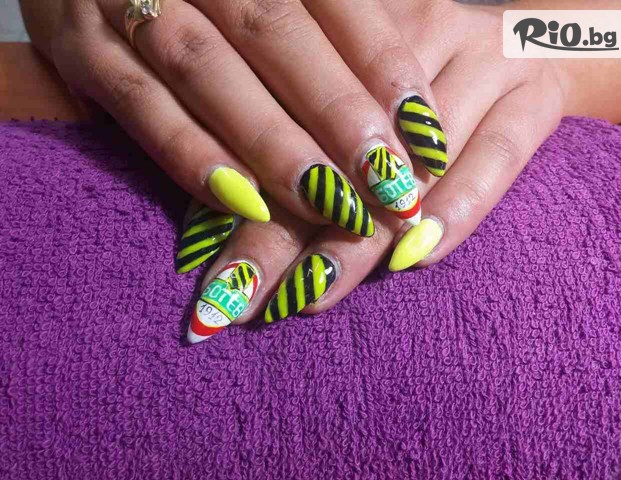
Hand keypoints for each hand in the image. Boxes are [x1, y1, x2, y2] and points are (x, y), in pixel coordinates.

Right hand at [20, 0, 450, 258]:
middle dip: (337, 113)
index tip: (425, 133)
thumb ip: (321, 22)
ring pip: (209, 72)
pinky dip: (193, 158)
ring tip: (333, 205)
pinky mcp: (78, 48)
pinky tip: (245, 205)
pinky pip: (141, 108)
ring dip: (274, 145)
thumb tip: (401, 100)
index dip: (382, 63)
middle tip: (391, 184)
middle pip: (275, 33)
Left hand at [182, 0, 573, 341]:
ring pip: (408, 164)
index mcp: (349, 31)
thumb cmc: (427, 83)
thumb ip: (306, 139)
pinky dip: (456, 212)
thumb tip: (230, 210)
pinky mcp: (536, 94)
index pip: (285, 131)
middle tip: (240, 304)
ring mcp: (481, 58)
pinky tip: (414, 261)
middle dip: (284, 239)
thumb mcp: (362, 94)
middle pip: (337, 152)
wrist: (539, 41)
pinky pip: (496, 159)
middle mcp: (413, 33)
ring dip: (358, 239)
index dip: (246, 205)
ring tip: (309, 298)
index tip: (208, 274)